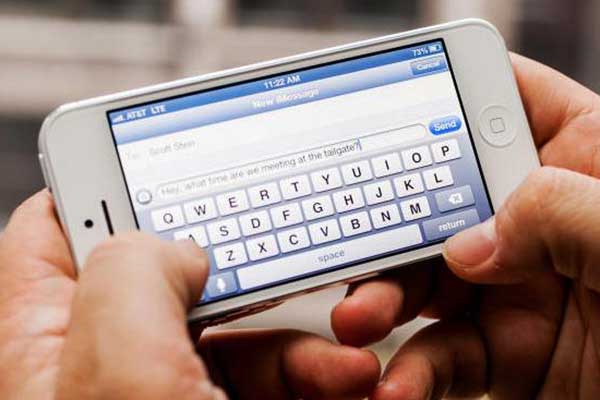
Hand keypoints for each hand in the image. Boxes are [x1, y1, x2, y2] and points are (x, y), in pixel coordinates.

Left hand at [0, 191, 379, 399]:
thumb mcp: (122, 379)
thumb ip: (132, 277)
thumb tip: (174, 245)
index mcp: (45, 345)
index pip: (49, 233)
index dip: (97, 185)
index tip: (157, 160)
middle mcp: (102, 365)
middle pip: (162, 275)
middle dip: (237, 272)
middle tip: (280, 258)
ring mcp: (165, 396)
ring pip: (231, 329)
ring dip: (297, 337)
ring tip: (347, 361)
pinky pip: (266, 376)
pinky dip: (312, 375)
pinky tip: (350, 385)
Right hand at [331, 54, 599, 398]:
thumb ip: (560, 213)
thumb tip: (468, 243)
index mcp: (585, 168)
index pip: (513, 103)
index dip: (455, 90)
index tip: (394, 106)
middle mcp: (541, 226)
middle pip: (443, 201)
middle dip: (392, 223)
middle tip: (359, 246)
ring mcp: (517, 292)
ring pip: (427, 283)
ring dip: (383, 300)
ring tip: (359, 318)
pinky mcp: (506, 356)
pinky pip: (441, 357)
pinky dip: (411, 373)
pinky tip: (396, 385)